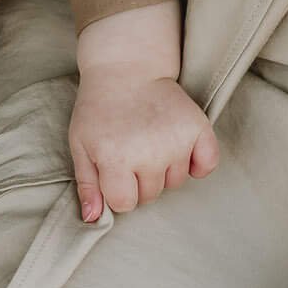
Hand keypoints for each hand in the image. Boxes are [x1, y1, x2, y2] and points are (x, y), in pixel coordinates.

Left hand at [70, 0, 216, 222]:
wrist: (125, 69)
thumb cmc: (98, 110)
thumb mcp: (81, 145)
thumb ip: (88, 184)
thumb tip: (93, 219)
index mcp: (116, 158)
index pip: (124, 203)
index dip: (117, 191)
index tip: (113, 170)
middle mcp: (149, 153)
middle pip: (150, 195)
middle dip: (138, 181)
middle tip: (130, 150)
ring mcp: (176, 141)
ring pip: (175, 182)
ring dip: (163, 170)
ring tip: (149, 141)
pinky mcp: (198, 128)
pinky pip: (207, 165)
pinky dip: (198, 164)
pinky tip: (181, 151)